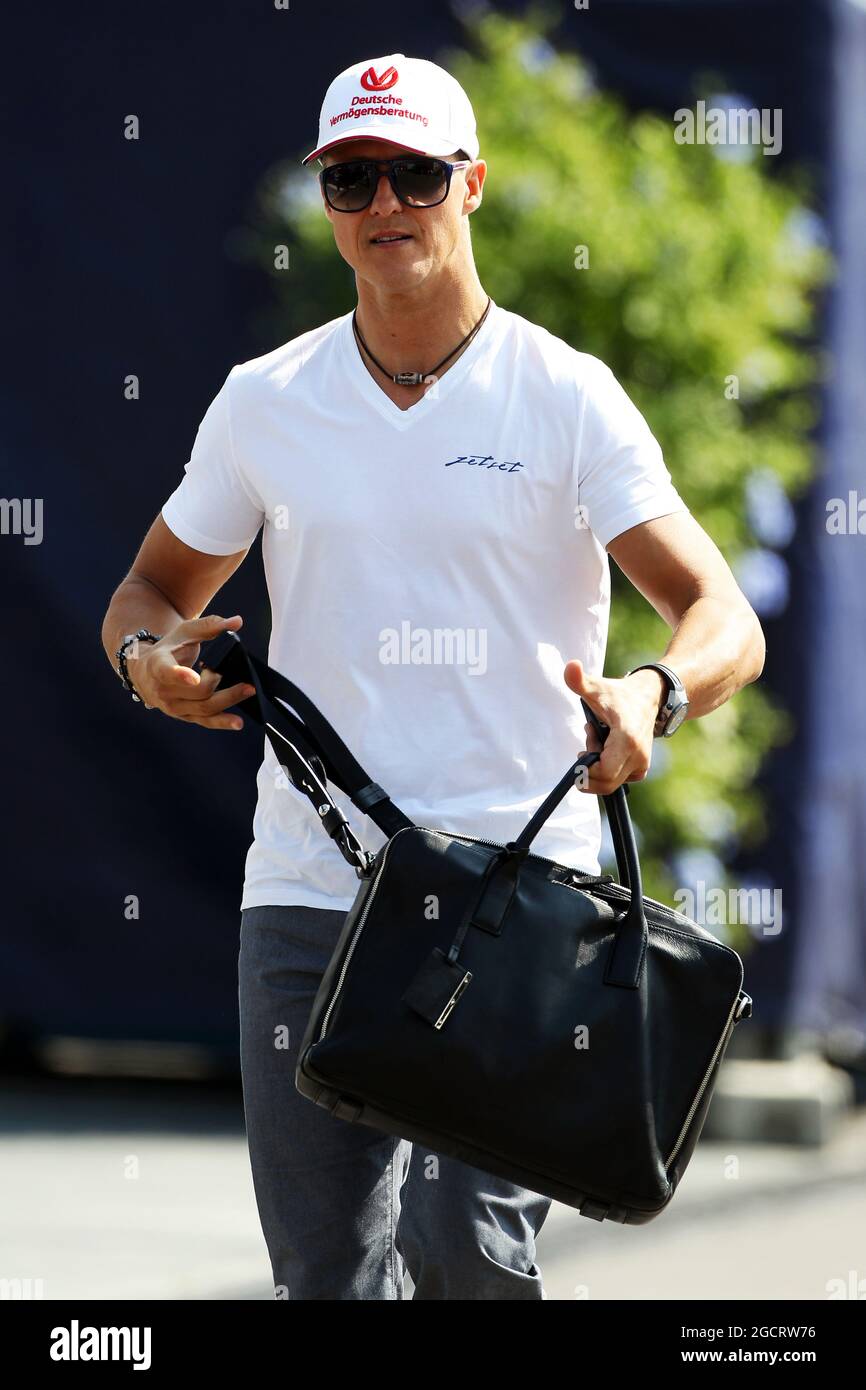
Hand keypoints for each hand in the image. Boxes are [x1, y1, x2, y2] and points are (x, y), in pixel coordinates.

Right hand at [127, 614, 255, 729]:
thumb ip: (210, 626)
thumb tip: (236, 622)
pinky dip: (222, 722)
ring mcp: (173, 706)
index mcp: (158, 665)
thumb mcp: (184, 632)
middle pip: (197, 692)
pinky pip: (204, 721)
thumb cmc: (169, 649)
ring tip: (248, 690)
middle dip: (218, 682)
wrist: (147, 673)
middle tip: (235, 673)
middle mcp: (163, 690)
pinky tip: (237, 722)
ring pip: (203, 708)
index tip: (193, 678)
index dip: (180, 675)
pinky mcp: (184, 716)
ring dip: (228, 700)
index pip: (167, 672)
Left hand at [563, 659, 663, 794]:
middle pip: (607, 782)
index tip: (579, 756)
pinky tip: (605, 749)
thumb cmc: (619, 694)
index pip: (605, 772)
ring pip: (612, 781)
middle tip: (585, 748)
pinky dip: (608, 769)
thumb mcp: (597, 687)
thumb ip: (580, 680)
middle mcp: (638, 754)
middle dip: (589, 770)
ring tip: (596, 741)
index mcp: (627, 738)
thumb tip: (570, 666)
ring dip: (598, 767)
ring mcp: (642, 762)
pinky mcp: (641, 767)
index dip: (587, 772)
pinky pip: (620, 779)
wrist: (648, 696)